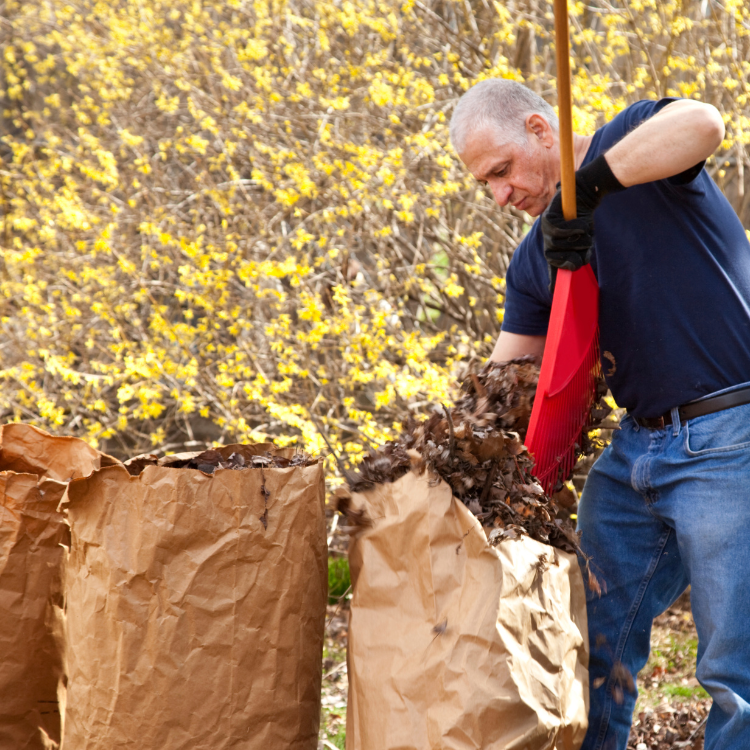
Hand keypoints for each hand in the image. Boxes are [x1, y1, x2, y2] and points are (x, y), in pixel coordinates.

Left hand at [541, 153, 625, 290]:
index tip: (552, 292)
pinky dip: (574, 228)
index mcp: (554, 247)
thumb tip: (575, 266)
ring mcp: (545, 229)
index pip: (552, 266)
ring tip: (584, 229)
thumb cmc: (585, 220)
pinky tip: (581, 223)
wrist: (586, 195)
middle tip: (584, 244)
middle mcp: (547, 240)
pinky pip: (559, 230)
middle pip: (556, 257)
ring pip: (559, 244)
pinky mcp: (547, 217)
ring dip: (578, 239)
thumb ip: (580, 254)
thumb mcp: (585, 241)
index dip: (552, 279)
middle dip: (573, 255)